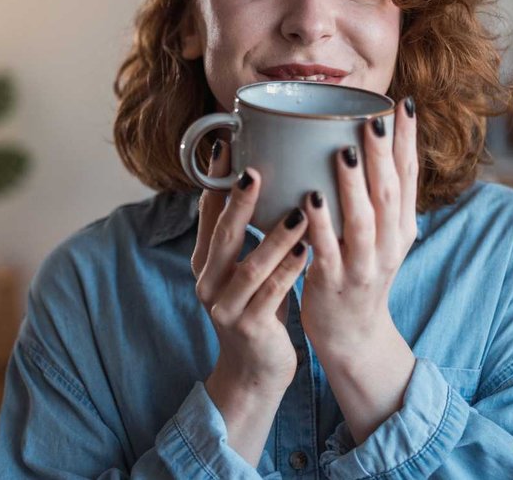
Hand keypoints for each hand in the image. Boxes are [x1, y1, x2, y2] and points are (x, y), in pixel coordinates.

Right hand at [191, 140, 309, 462]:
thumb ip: (249, 231)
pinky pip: (270, 294)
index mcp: (206, 259)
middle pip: (221, 234)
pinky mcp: (247, 328)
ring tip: (299, 210)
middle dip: (239, 201)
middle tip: (256, 168)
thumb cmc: (258, 307)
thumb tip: (268, 174)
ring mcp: (224, 306)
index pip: (207, 211)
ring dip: (274, 236)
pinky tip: (307, 251)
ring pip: (248, 266)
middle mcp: (207, 279)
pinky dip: (288, 271)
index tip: (229, 142)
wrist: (255, 371)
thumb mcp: (247, 266)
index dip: (216, 178)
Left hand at [299, 97, 417, 358]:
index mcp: (402, 226)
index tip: (404, 104)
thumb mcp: (381, 235)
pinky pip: (328, 251)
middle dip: (381, 154)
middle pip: (390, 193)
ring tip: (343, 153)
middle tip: (372, 119)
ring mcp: (365, 265)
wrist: (353, 335)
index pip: (410, 176)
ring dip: (354, 186)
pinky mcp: (335, 283)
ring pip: (364, 221)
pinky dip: (321, 225)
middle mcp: (390, 244)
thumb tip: (366, 142)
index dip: (408, 140)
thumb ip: (377, 196)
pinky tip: (310, 201)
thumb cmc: (358, 273)